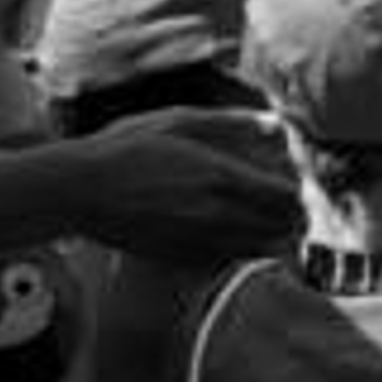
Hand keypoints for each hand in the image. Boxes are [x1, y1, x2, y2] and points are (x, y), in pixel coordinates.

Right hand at [70, 107, 300, 261]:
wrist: (79, 191)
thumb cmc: (126, 147)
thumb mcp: (178, 120)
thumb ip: (230, 122)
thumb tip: (274, 123)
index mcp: (219, 176)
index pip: (283, 196)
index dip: (300, 194)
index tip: (301, 187)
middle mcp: (214, 213)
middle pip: (278, 227)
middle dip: (295, 220)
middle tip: (299, 211)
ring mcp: (198, 240)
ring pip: (258, 250)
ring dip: (275, 239)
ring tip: (278, 227)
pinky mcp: (181, 258)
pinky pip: (229, 261)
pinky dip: (245, 252)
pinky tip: (240, 238)